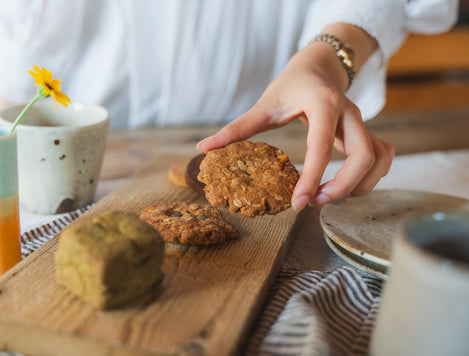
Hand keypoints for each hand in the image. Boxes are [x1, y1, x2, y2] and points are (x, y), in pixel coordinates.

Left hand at [197, 27, 393, 211]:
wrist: (318, 67)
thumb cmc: (291, 85)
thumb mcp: (264, 105)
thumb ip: (236, 128)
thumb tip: (204, 148)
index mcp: (323, 104)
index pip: (322, 147)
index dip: (312, 178)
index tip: (298, 203)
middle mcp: (349, 114)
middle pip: (364, 156)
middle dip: (343, 187)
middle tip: (313, 202)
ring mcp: (363, 123)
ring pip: (378, 159)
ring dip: (359, 185)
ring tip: (326, 197)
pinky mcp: (368, 132)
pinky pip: (382, 158)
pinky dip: (370, 177)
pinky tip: (346, 187)